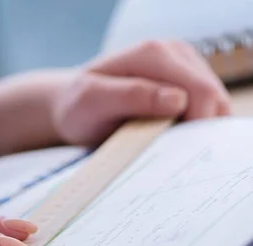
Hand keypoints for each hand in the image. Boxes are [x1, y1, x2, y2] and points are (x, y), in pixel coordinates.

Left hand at [0, 40, 231, 157]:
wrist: (70, 107)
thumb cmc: (77, 108)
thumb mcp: (92, 103)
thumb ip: (131, 97)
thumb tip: (178, 100)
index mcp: (154, 54)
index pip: (201, 92)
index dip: (194, 126)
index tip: (169, 152)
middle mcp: (174, 53)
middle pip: (213, 98)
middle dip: (197, 129)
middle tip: (164, 151)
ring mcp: (183, 67)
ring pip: (215, 105)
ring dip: (196, 130)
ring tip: (162, 144)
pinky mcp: (186, 83)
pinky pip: (207, 108)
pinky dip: (194, 127)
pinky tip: (169, 138)